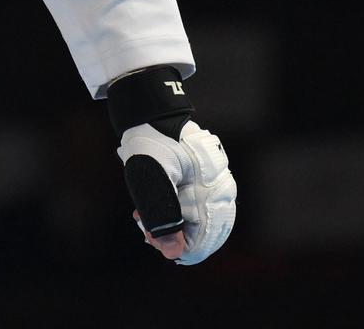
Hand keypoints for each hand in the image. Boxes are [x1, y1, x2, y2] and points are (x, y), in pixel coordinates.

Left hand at [118, 119, 236, 264]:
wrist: (150, 111)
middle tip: (143, 228)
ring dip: (168, 225)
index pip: (203, 241)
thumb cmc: (150, 140)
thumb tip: (173, 252)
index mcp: (216, 190)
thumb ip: (161, 214)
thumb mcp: (149, 177)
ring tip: (142, 218)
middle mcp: (221, 191)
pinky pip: (193, 209)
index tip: (149, 238)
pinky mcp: (204, 183)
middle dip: (170, 236)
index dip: (175, 247)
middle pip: (201, 234)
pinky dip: (172, 213)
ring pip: (195, 223)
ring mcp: (214, 186)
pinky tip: (149, 210)